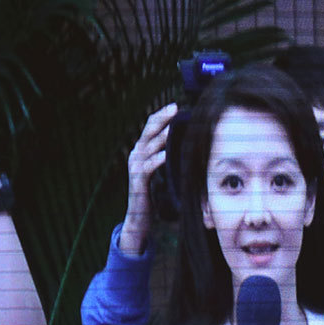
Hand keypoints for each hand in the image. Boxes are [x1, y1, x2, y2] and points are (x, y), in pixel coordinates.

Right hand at [118, 102, 176, 254]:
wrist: (140, 218)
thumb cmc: (154, 194)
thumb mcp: (161, 170)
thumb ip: (168, 156)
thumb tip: (188, 142)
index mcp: (141, 150)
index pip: (150, 126)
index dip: (162, 115)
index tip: (177, 106)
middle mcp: (136, 154)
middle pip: (148, 129)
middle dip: (162, 117)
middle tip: (176, 108)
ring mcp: (135, 166)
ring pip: (149, 145)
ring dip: (163, 134)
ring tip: (177, 126)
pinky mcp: (138, 180)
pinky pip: (149, 165)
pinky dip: (159, 158)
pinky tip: (169, 153)